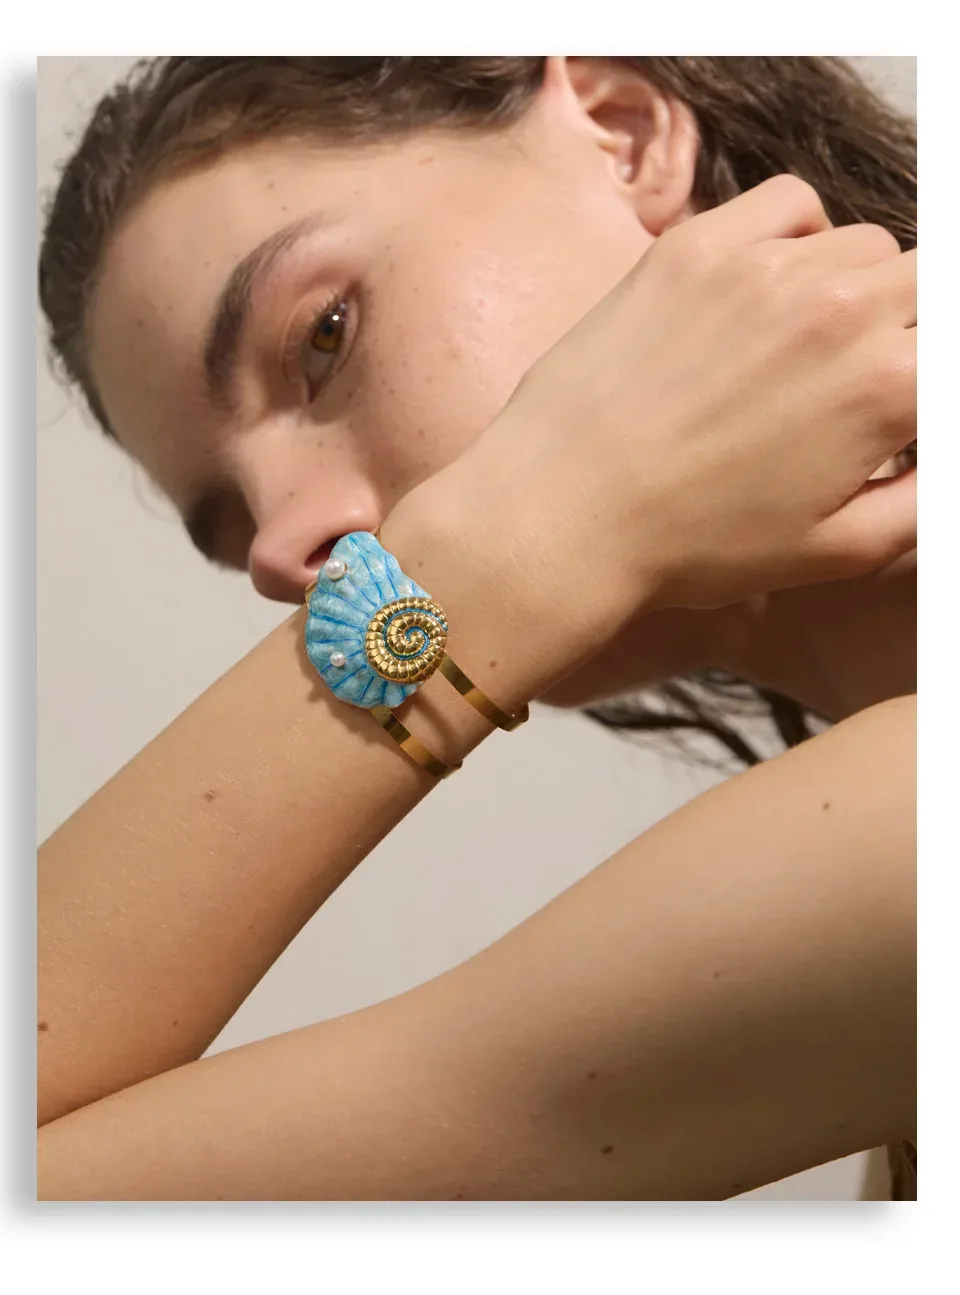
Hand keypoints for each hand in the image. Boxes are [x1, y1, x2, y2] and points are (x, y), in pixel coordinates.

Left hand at [386, 175, 915, 703]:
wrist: (567, 511)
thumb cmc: (694, 545)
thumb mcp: (835, 552)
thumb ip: (922, 499)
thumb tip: (938, 459)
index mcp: (890, 385)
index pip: (947, 351)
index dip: (920, 388)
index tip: (891, 409)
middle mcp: (841, 307)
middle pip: (921, 284)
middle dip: (903, 332)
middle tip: (850, 383)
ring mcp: (766, 266)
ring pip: (863, 245)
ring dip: (854, 286)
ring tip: (805, 343)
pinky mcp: (699, 245)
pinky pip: (790, 203)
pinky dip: (800, 233)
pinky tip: (773, 284)